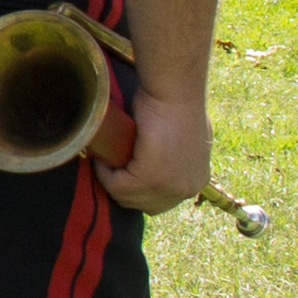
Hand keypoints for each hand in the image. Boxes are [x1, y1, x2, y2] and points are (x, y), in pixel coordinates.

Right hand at [97, 93, 211, 216]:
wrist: (175, 92)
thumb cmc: (176, 104)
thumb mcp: (183, 137)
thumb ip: (176, 155)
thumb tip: (158, 160)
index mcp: (196, 181)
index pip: (160, 201)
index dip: (137, 189)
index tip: (121, 170)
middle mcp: (187, 189)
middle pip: (144, 205)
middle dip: (124, 188)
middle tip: (110, 166)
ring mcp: (171, 187)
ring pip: (127, 197)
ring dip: (112, 179)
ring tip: (105, 159)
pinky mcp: (152, 178)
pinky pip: (117, 186)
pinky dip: (105, 174)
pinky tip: (101, 159)